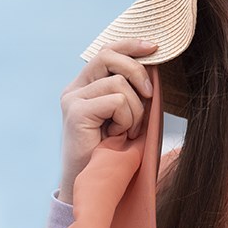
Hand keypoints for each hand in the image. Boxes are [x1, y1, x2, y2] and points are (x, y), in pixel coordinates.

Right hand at [57, 39, 156, 203]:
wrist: (92, 183)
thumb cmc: (114, 151)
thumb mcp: (127, 114)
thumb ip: (133, 90)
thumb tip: (153, 62)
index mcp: (85, 85)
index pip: (106, 51)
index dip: (130, 44)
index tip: (154, 47)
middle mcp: (75, 88)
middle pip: (109, 56)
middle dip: (138, 72)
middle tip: (149, 96)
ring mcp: (72, 99)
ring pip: (119, 83)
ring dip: (135, 110)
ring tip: (126, 131)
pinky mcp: (76, 111)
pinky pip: (117, 101)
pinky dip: (127, 119)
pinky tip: (117, 135)